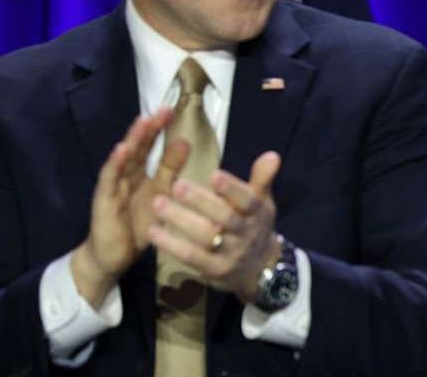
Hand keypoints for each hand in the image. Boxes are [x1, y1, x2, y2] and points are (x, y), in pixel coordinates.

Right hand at [71, 109, 187, 307]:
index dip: (158, 129)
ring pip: (122, 159)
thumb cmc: (137, 225)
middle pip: (136, 147)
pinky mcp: (103, 201)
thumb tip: (185, 141)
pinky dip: (115, 164)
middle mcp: (124, 176)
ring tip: (143, 122)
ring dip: (132, 140)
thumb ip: (170, 169)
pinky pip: (109, 180)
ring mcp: (112, 187)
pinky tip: (121, 150)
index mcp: (138, 174)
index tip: (172, 110)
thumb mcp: (159, 194)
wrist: (114, 257)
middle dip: (148, 128)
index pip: (148, 146)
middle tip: (162, 109)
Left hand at [148, 150, 281, 301]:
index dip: (232, 189)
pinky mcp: (214, 270)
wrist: (259, 266)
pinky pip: (191, 257)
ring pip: (205, 238)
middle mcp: (246, 234)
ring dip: (180, 221)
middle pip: (225, 218)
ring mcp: (231, 254)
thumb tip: (272, 155)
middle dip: (201, 202)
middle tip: (177, 184)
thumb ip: (262, 178)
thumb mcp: (261, 201)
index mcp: (258, 213)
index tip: (214, 174)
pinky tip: (153, 230)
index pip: (248, 200)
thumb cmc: (253, 224)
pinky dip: (171, 245)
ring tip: (158, 203)